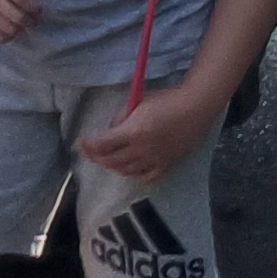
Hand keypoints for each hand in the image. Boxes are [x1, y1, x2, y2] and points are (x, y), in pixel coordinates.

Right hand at [0, 0, 38, 42]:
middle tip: (33, 21)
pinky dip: (9, 36)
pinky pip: (1, 37)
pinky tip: (10, 30)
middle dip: (30, 21)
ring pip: (11, 30)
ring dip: (20, 29)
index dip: (34, 7)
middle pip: (18, 17)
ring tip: (21, 25)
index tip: (38, 10)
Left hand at [78, 88, 216, 192]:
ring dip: (112, 165)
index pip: (103, 144)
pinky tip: (129, 169)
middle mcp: (142, 149)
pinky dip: (133, 174)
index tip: (81, 143)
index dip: (89, 145)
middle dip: (97, 157)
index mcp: (133, 132)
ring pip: (126, 170)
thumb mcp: (137, 102)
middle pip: (112, 160)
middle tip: (90, 152)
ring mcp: (155, 160)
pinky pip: (145, 177)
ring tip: (106, 158)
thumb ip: (121, 118)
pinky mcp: (166, 165)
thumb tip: (111, 131)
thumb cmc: (166, 100)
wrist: (195, 109)